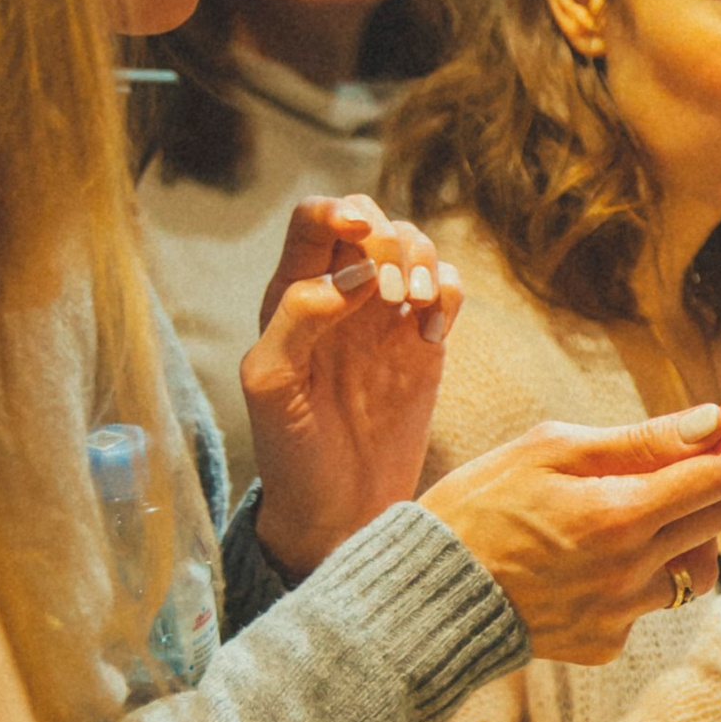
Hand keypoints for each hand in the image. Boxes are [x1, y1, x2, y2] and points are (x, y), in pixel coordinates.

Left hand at [242, 196, 462, 577]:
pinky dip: (449, 292)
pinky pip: (448, 288)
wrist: (340, 509)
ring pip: (415, 245)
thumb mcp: (271, 386)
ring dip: (423, 260)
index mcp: (291, 296)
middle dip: (389, 237)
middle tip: (391, 288)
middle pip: (371, 220)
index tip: (362, 238)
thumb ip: (297, 318)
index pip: (313, 220)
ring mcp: (387, 317)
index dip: (339, 212)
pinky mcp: (426, 342)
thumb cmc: (292, 450)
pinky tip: (435, 331)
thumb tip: (351, 274)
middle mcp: (341, 296)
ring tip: (417, 305)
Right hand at [423, 405, 720, 665]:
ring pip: (693, 569)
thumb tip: (713, 422)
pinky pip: (650, 604)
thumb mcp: (549, 450)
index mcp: (619, 516)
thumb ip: (638, 441)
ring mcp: (621, 616)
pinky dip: (641, 576)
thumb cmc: (478, 506)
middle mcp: (631, 573)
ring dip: (688, 535)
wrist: (425, 595)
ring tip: (646, 511)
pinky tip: (597, 560)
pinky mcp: (606, 645)